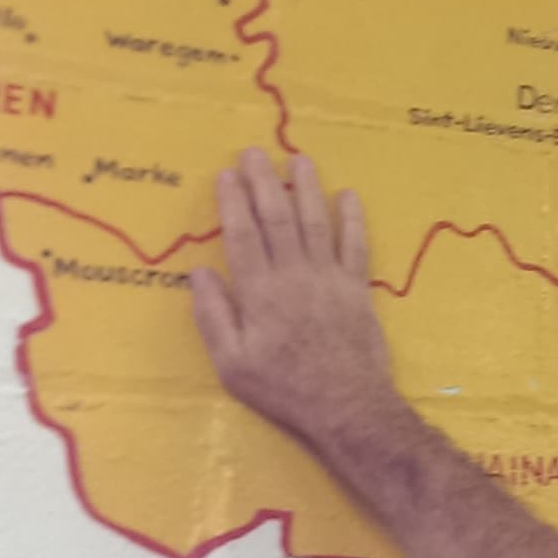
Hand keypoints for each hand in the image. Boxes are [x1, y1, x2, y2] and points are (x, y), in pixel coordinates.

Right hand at [188, 148, 395, 444]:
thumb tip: (199, 272)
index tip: (225, 174)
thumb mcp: (232, 364)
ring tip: (298, 160)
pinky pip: (356, 244)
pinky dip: (353, 218)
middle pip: (277, 219)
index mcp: (258, 292)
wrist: (346, 405)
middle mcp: (293, 275)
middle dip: (263, 182)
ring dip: (306, 188)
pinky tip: (348, 195)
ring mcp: (329, 278)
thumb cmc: (283, 388)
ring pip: (316, 222)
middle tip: (254, 152)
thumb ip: (214, 316)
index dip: (233, 202)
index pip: (242, 235)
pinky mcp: (358, 288)